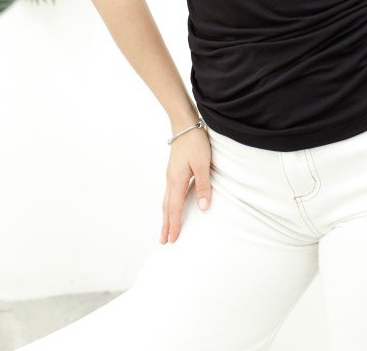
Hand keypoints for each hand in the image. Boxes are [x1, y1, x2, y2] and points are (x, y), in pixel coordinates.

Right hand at [159, 126, 212, 243]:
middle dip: (166, 225)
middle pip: (166, 208)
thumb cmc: (195, 143)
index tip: (172, 239)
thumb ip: (203, 186)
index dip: (174, 225)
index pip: (175, 209)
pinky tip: (173, 205)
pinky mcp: (173, 170)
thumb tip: (203, 207)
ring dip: (166, 215)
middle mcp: (170, 180)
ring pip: (166, 200)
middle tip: (163, 241)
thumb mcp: (202, 165)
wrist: (185, 125)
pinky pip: (169, 193)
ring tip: (166, 227)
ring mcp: (170, 175)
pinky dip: (169, 204)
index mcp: (176, 181)